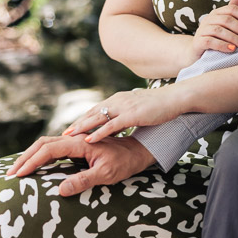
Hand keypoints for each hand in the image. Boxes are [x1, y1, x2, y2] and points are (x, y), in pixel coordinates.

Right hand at [6, 134, 155, 196]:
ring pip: (46, 145)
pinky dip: (40, 157)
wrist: (136, 151)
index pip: (48, 149)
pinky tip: (34, 166)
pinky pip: (54, 149)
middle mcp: (74, 139)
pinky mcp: (76, 147)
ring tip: (17, 170)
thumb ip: (84, 181)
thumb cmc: (123, 162)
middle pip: (42, 144)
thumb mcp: (106, 174)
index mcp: (79, 143)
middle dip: (25, 158)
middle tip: (10, 174)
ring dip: (30, 157)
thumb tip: (60, 190)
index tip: (19, 174)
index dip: (32, 161)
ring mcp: (74, 142)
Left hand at [64, 86, 185, 141]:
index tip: (70, 129)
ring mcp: (124, 107)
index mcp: (118, 100)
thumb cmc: (158, 105)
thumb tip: (114, 128)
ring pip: (97, 117)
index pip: (95, 110)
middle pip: (92, 113)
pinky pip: (111, 125)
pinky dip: (98, 132)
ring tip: (68, 135)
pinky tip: (89, 139)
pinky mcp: (132, 115)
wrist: (175, 97)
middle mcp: (117, 101)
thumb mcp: (137, 109)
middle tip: (62, 134)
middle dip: (77, 124)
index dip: (82, 120)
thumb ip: (124, 116)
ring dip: (81, 127)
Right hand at [192, 0, 237, 58]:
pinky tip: (232, 49)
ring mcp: (202, 30)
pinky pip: (210, 42)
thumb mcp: (223, 26)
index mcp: (216, 13)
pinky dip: (222, 45)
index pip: (232, 9)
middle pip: (227, 20)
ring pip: (219, 30)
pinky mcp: (198, 42)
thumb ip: (231, 13)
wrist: (196, 53)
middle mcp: (208, 19)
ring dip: (234, 38)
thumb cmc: (214, 38)